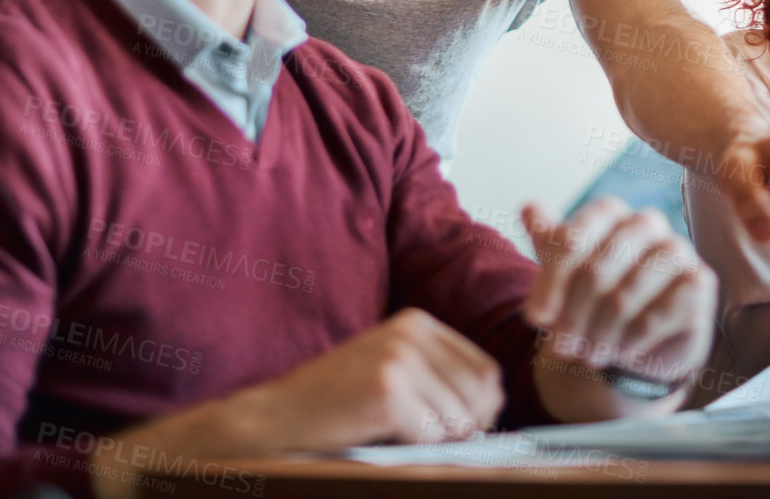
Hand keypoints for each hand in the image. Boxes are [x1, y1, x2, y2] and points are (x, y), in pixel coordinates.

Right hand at [247, 307, 504, 447]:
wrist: (275, 417)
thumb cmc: (338, 403)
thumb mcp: (394, 370)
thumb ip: (440, 377)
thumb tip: (494, 405)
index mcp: (418, 322)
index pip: (485, 370)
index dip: (481, 408)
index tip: (458, 428)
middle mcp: (411, 332)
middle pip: (480, 392)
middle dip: (465, 426)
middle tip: (428, 437)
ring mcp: (398, 358)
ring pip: (458, 418)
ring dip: (436, 439)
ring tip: (397, 432)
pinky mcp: (387, 390)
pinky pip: (431, 434)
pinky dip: (414, 446)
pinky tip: (383, 435)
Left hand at [522, 197, 715, 388]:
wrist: (635, 342)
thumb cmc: (594, 302)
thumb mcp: (561, 276)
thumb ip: (547, 242)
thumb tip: (528, 207)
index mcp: (610, 213)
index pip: (571, 238)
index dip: (550, 283)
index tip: (536, 318)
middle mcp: (647, 223)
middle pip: (598, 269)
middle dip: (574, 316)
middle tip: (562, 348)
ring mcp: (678, 250)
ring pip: (627, 294)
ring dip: (601, 333)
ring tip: (589, 355)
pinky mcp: (700, 282)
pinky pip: (661, 312)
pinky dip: (634, 339)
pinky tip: (622, 353)